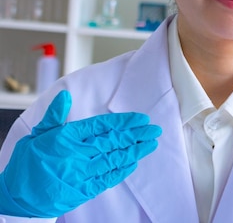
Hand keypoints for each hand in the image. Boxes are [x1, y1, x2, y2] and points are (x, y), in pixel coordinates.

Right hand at [0, 90, 161, 217]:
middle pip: (113, 142)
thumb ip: (54, 115)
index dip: (124, 122)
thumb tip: (65, 95)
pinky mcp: (83, 190)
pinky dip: (122, 170)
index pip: (102, 126)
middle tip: (154, 130)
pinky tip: (134, 162)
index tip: (141, 119)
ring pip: (114, 159)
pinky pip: (107, 178)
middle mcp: (77, 155)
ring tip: (151, 144)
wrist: (17, 197)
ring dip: (135, 151)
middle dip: (137, 135)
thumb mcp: (37, 134)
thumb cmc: (27, 163)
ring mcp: (81, 173)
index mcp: (67, 138)